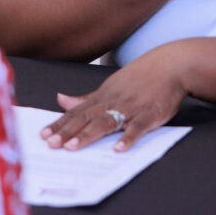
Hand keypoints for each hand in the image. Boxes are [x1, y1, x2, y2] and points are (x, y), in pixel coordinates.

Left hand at [40, 43, 188, 151]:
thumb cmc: (140, 77)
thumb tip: (60, 99)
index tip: (44, 135)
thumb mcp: (109, 86)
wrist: (171, 65)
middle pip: (87, 117)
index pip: (77, 112)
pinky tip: (118, 149)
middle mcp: (113, 101)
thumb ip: (86, 98)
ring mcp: (131, 107)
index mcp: (102, 96)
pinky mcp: (151, 113)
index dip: (60, 124)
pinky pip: (138, 127)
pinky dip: (128, 137)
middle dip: (68, 131)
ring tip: (73, 147)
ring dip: (89, 134)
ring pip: (107, 121)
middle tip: (51, 144)